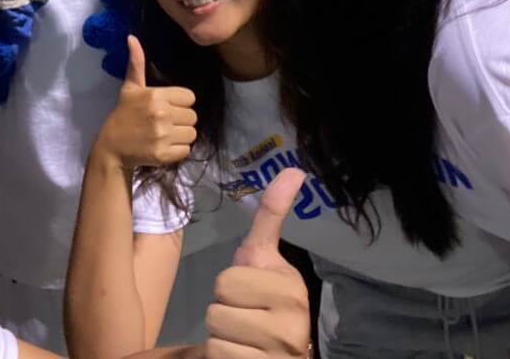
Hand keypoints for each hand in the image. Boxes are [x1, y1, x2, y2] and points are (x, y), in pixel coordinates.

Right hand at [95, 36, 196, 168]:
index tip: (166, 108)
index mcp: (156, 96)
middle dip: (181, 120)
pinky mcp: (163, 154)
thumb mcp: (130, 88)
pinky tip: (164, 147)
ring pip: (192, 133)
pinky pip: (186, 150)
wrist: (112, 148)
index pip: (189, 97)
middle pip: (193, 116)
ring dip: (181, 136)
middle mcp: (161, 114)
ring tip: (165, 135)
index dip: (180, 103)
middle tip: (164, 123)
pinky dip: (177, 151)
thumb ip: (136, 63)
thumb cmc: (123, 115)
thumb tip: (132, 37)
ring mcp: (162, 135)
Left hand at [203, 168, 310, 357]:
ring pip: (216, 334)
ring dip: (221, 337)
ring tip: (242, 338)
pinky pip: (218, 356)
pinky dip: (222, 357)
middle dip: (223, 311)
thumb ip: (271, 216)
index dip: (229, 286)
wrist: (273, 353)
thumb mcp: (263, 258)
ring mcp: (280, 353)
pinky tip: (242, 356)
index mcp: (291, 290)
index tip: (250, 293)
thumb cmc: (262, 300)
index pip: (227, 281)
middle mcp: (293, 326)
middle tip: (242, 316)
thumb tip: (294, 170)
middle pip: (218, 307)